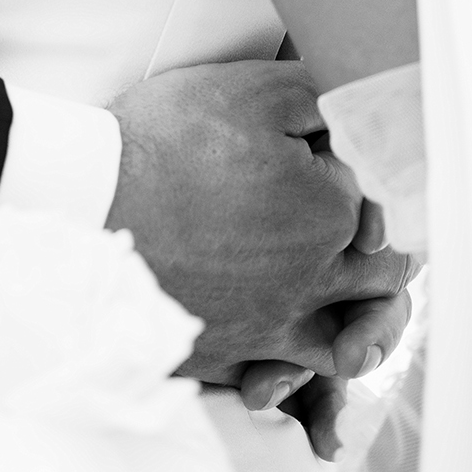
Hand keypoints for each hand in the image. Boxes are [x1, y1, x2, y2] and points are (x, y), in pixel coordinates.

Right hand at [106, 61, 412, 386]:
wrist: (89, 203)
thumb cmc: (164, 142)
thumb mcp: (250, 89)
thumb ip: (321, 96)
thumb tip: (359, 107)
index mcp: (332, 213)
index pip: (382, 200)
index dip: (363, 176)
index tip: (334, 161)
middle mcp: (317, 280)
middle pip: (383, 279)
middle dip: (379, 253)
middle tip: (359, 229)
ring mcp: (275, 324)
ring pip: (350, 341)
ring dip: (358, 324)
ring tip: (339, 301)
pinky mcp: (233, 353)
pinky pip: (292, 382)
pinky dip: (302, 374)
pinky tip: (287, 351)